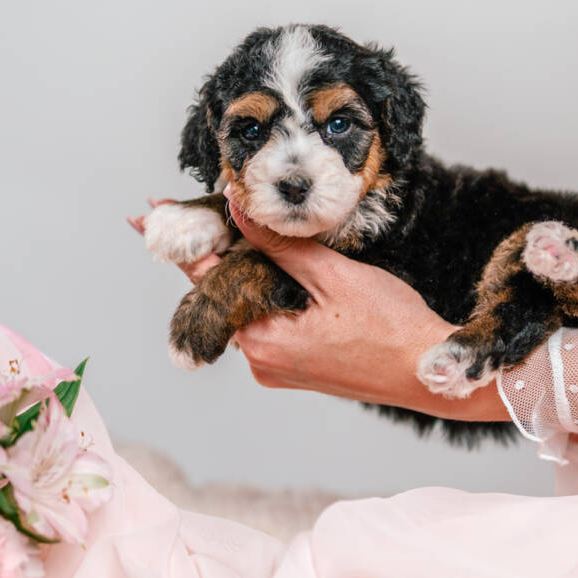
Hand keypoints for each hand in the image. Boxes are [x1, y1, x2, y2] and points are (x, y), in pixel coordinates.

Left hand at [128, 198, 509, 422]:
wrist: (430, 372)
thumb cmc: (392, 328)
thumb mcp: (333, 276)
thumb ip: (280, 244)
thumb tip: (235, 209)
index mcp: (262, 340)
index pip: (206, 279)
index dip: (181, 241)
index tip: (147, 217)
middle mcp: (260, 360)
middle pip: (224, 291)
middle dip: (216, 248)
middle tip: (198, 206)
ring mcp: (277, 366)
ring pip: (249, 303)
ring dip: (249, 267)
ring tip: (248, 227)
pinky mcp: (295, 365)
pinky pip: (269, 318)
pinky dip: (269, 289)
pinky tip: (282, 262)